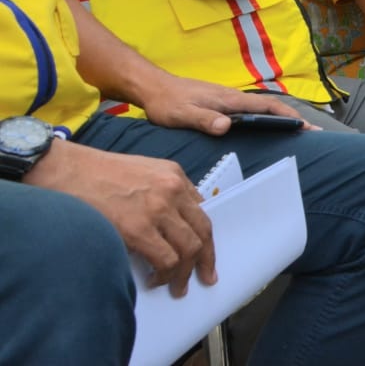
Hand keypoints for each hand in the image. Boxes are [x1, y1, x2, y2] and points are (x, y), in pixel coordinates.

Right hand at [27, 140, 215, 296]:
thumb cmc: (96, 173)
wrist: (66, 170)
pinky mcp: (138, 229)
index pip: (203, 212)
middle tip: (204, 277)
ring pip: (189, 249)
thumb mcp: (143, 171)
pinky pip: (165, 259)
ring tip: (177, 287)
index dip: (206, 238)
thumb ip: (164, 192)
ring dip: (185, 273)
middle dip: (206, 260)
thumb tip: (175, 223)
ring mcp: (158, 209)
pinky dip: (164, 274)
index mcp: (175, 175)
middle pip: (202, 232)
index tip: (206, 254)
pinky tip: (154, 279)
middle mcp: (173, 190)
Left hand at [138, 77, 313, 134]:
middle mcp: (233, 98)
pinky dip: (267, 118)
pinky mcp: (222, 104)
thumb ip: (204, 120)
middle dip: (293, 118)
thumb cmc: (167, 102)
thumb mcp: (182, 114)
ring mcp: (228, 100)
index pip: (267, 106)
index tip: (306, 126)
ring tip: (296, 131)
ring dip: (281, 118)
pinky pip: (252, 111)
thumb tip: (226, 126)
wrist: (153, 88)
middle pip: (271, 106)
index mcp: (230, 100)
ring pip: (262, 108)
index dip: (288, 115)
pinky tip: (266, 128)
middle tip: (312, 132)